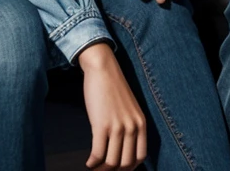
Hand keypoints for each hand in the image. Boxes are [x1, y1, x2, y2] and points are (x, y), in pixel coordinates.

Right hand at [79, 43, 146, 169]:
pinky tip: (89, 163)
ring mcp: (117, 126)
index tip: (119, 169)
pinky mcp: (102, 125)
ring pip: (112, 162)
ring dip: (101, 170)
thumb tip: (122, 148)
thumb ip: (130, 126)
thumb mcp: (130, 108)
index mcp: (141, 123)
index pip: (140, 157)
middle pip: (126, 163)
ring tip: (95, 168)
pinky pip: (98, 154)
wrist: (103, 68)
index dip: (129, 168)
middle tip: (104, 170)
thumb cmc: (113, 87)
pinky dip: (93, 163)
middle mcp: (132, 127)